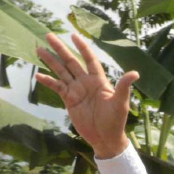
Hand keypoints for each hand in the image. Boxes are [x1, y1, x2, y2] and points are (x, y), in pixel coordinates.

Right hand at [35, 33, 137, 158]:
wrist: (105, 138)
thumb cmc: (116, 121)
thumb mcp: (121, 103)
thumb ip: (124, 87)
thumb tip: (135, 73)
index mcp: (99, 80)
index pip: (89, 59)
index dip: (82, 47)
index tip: (73, 35)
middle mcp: (86, 82)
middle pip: (71, 61)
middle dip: (61, 49)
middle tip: (49, 35)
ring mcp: (76, 91)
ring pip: (61, 72)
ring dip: (51, 61)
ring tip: (39, 49)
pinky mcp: (69, 100)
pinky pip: (57, 88)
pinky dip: (48, 82)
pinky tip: (38, 75)